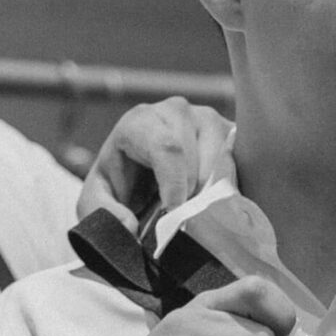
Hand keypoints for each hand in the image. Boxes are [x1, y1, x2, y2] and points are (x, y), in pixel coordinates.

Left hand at [76, 96, 235, 226]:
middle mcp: (174, 110)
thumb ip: (102, 213)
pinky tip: (210, 196)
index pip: (166, 147)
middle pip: (195, 160)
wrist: (140, 178)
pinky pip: (238, 163)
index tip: (174, 213)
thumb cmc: (119, 186)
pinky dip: (227, 187)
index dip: (174, 185)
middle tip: (178, 216)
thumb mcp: (96, 201)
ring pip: (220, 163)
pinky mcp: (229, 131)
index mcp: (139, 121)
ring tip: (190, 204)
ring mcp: (205, 117)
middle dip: (189, 195)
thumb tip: (128, 224)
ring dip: (209, 193)